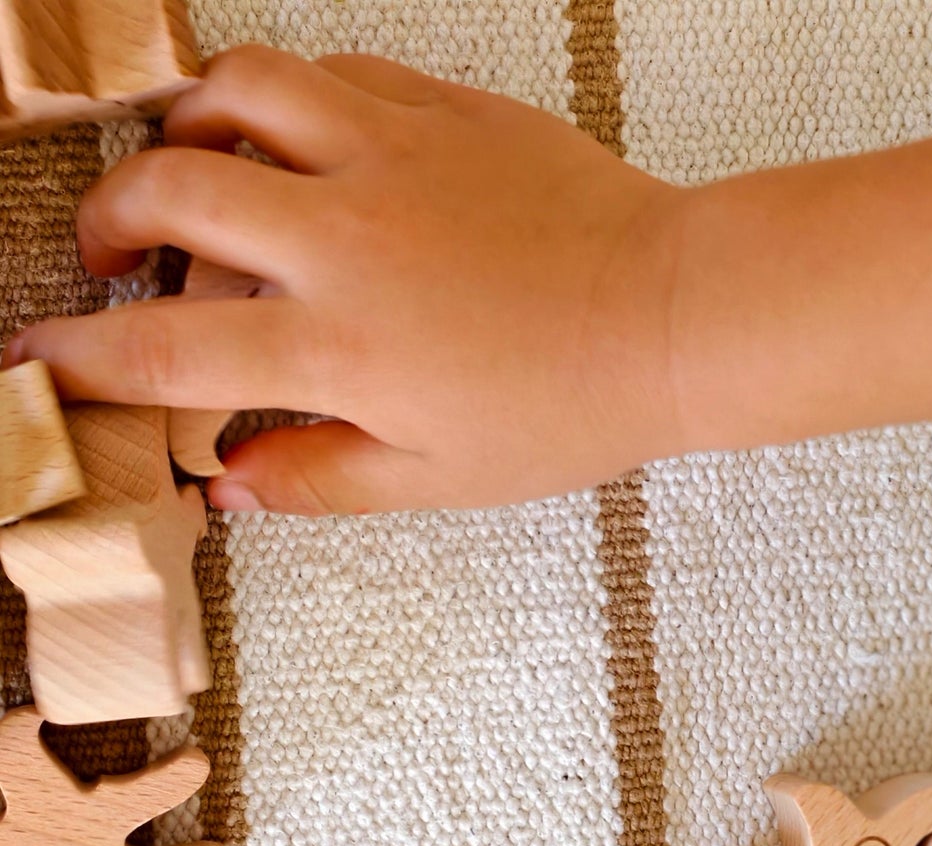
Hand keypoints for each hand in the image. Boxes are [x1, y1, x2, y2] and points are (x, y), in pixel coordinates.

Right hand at [1, 46, 687, 514]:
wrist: (667, 315)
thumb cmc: (567, 408)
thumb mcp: (440, 477)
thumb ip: (321, 477)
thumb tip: (228, 485)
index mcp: (337, 347)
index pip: (161, 350)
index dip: (77, 362)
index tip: (33, 367)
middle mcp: (342, 237)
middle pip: (168, 191)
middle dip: (109, 220)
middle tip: (112, 254)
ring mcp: (389, 156)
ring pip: (236, 92)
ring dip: (185, 125)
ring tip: (188, 167)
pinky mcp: (439, 107)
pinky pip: (328, 72)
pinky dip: (285, 98)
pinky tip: (294, 138)